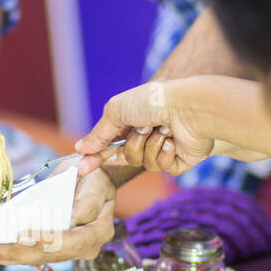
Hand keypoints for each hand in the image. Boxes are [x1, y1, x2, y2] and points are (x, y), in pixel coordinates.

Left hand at [0, 166, 116, 266]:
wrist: (92, 180)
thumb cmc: (94, 176)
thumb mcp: (95, 180)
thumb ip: (87, 200)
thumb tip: (73, 218)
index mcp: (97, 232)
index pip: (72, 241)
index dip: (47, 240)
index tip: (22, 236)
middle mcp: (81, 248)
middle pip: (45, 255)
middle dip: (13, 253)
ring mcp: (63, 250)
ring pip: (30, 257)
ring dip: (1, 255)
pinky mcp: (47, 247)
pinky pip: (24, 251)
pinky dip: (1, 249)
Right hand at [76, 80, 214, 177]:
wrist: (190, 107)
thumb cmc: (154, 101)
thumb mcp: (116, 111)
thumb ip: (98, 133)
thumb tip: (81, 148)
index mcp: (132, 120)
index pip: (109, 144)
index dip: (96, 156)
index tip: (83, 167)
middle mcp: (147, 134)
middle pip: (126, 156)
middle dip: (132, 145)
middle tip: (142, 131)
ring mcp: (163, 148)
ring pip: (143, 162)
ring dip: (150, 145)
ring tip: (162, 129)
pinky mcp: (179, 160)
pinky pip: (162, 168)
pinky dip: (165, 153)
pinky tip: (173, 139)